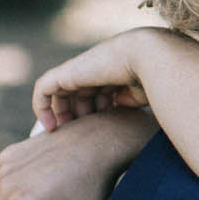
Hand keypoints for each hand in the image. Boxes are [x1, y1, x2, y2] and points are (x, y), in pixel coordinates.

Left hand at [30, 29, 165, 130]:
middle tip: (76, 141)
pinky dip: (42, 108)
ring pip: (60, 96)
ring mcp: (80, 70)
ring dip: (60, 117)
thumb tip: (124, 122)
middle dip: (76, 119)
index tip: (95, 138)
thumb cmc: (156, 80)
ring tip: (64, 137)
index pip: (97, 96)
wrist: (149, 58)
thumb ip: (130, 108)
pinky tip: (51, 127)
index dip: (94, 116)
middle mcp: (95, 71)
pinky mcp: (66, 73)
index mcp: (114, 74)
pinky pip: (44, 89)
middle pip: (77, 97)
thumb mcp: (143, 100)